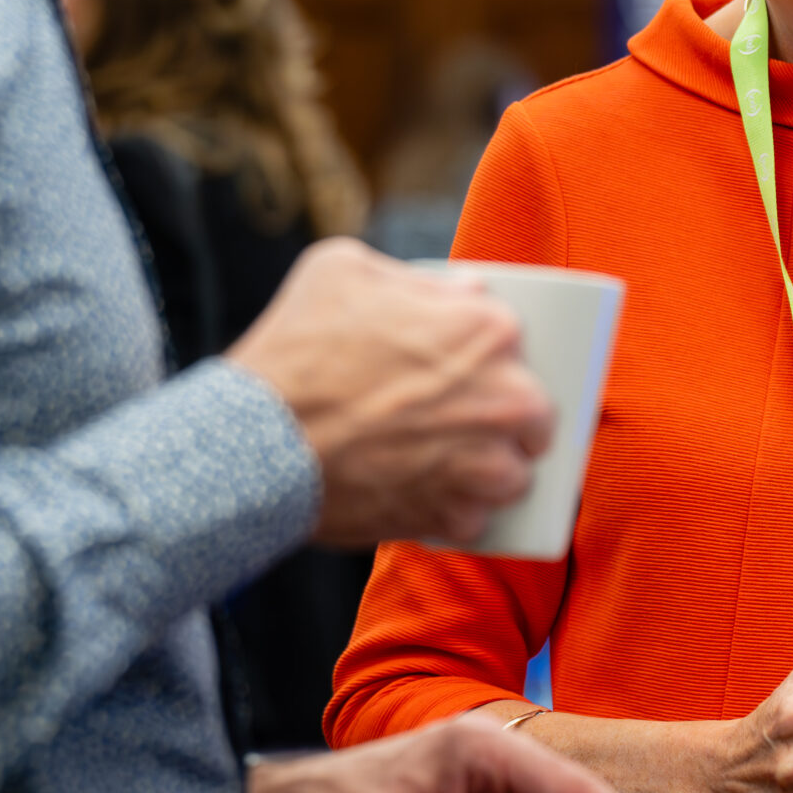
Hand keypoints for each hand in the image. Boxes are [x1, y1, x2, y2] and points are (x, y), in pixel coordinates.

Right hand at [225, 241, 556, 546]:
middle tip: (462, 422)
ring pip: (514, 475)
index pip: (521, 345)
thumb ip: (415, 276)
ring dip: (487, 474)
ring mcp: (486, 465)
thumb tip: (465, 289)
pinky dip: (452, 516)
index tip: (473, 371)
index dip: (496, 359)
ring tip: (442, 467)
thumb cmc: (296, 350)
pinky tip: (420, 499)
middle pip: (536, 417)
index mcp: (490, 329)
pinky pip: (476, 521)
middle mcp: (508, 399)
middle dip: (508, 422)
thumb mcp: (343, 270)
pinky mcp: (456, 518)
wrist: (257, 442)